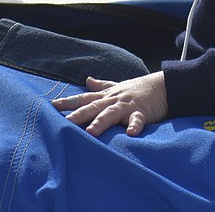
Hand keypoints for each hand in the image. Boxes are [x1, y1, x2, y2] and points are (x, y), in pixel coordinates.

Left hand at [52, 72, 167, 137]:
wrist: (161, 86)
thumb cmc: (136, 90)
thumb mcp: (117, 87)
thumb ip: (101, 86)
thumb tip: (87, 80)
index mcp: (107, 96)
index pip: (85, 98)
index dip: (69, 102)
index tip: (52, 105)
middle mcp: (113, 100)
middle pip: (93, 107)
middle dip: (79, 115)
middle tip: (65, 122)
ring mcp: (127, 106)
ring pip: (111, 113)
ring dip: (101, 122)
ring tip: (91, 131)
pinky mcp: (142, 112)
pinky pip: (137, 120)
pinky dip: (134, 126)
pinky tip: (130, 134)